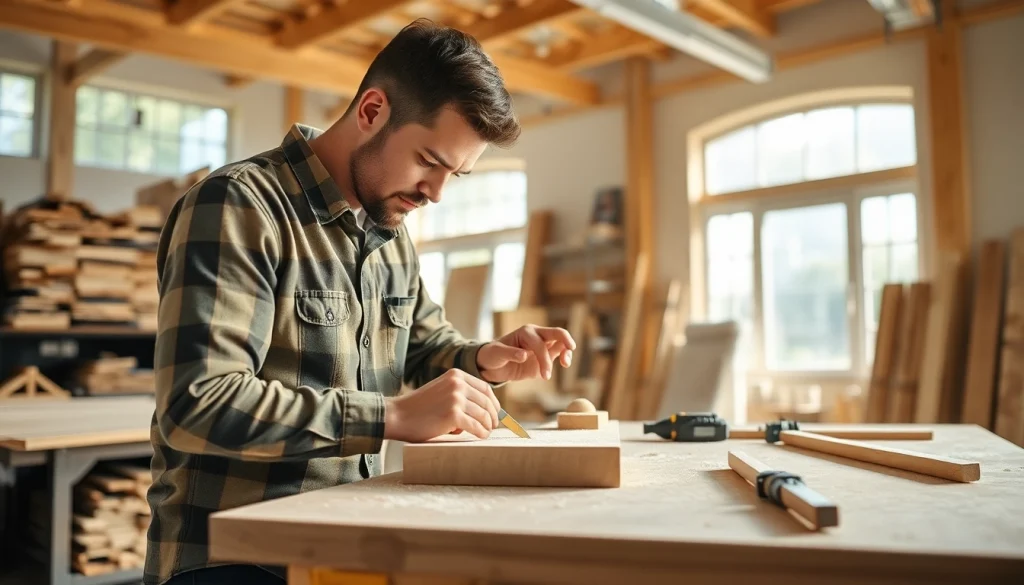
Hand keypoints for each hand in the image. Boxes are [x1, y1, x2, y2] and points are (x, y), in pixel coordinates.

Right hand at [383, 369, 500, 441]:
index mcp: (456, 375)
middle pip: (486, 401)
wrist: (397, 416)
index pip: (485, 388)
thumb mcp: (441, 391)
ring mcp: (456, 398)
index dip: (493, 402)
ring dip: (487, 426)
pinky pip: (476, 426)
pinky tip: (481, 436)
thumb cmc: (418, 408)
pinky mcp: (453, 414)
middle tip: (493, 425)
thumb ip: (460, 394)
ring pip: (483, 415)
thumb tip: (484, 409)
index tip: (495, 413)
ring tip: (486, 432)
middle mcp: (458, 383)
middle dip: (493, 415)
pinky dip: (481, 433)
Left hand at [477, 324, 575, 382]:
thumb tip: (525, 354)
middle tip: (571, 349)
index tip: (545, 376)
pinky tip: (564, 364)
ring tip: (565, 364)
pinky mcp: (544, 357)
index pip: (540, 344)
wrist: (492, 365)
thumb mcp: (497, 354)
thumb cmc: (493, 355)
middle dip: (565, 339)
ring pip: (561, 343)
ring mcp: (542, 346)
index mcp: (525, 332)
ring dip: (566, 352)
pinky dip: (565, 357)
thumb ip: (510, 353)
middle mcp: (536, 336)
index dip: (544, 359)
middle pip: (556, 333)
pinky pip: (559, 353)